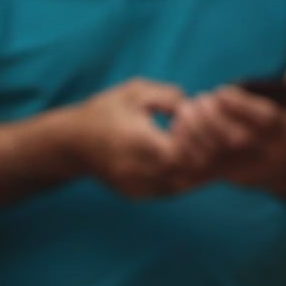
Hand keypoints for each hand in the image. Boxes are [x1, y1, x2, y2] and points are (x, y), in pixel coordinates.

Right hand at [69, 77, 208, 199]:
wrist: (71, 143)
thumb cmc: (104, 111)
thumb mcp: (135, 91)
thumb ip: (168, 96)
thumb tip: (195, 107)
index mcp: (135, 140)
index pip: (178, 150)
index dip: (196, 137)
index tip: (197, 120)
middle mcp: (136, 168)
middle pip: (185, 171)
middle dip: (204, 154)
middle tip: (214, 137)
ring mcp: (136, 185)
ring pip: (181, 185)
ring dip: (200, 170)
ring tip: (212, 150)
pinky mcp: (136, 194)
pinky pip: (170, 191)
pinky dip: (186, 179)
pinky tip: (195, 163)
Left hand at [170, 58, 285, 192]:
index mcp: (283, 134)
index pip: (262, 120)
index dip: (239, 105)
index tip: (221, 90)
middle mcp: (264, 154)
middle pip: (236, 139)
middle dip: (213, 119)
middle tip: (199, 101)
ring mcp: (244, 169)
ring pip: (217, 156)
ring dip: (196, 134)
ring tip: (184, 113)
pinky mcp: (227, 176)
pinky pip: (204, 169)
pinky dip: (188, 152)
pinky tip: (178, 132)